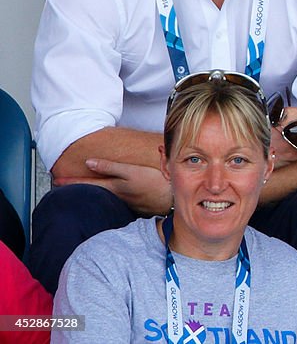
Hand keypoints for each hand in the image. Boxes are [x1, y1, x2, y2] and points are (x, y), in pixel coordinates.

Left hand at [54, 159, 171, 215]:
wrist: (172, 199)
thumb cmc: (154, 182)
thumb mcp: (132, 171)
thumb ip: (111, 167)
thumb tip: (88, 163)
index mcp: (113, 187)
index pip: (86, 183)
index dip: (71, 181)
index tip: (56, 180)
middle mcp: (115, 196)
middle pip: (92, 191)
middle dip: (77, 187)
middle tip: (62, 184)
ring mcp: (124, 201)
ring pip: (102, 196)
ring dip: (90, 191)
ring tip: (81, 188)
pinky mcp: (134, 203)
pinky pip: (113, 199)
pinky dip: (105, 196)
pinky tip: (107, 194)